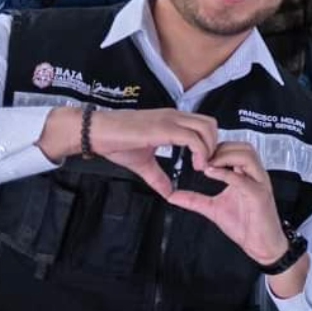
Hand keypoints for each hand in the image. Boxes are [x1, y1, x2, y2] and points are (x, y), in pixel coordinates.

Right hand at [37, 107, 218, 196]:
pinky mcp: (163, 128)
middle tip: (206, 165)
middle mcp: (174, 116)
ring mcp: (170, 120)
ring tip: (200, 167)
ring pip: (206, 128)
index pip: (204, 125)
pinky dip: (200, 152)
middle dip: (215, 145)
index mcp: (172, 121)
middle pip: (211, 123)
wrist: (96, 132)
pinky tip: (194, 165)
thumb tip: (168, 193)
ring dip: (209, 148)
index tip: (205, 163)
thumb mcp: (143, 164)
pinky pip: (192, 137)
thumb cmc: (116, 143)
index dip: (210, 143)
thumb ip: (158, 177)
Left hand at [166, 142, 289, 265]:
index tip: (199, 156)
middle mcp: (255, 176)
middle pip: (243, 147)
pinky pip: (243, 179)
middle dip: (221, 148)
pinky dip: (226, 174)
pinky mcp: (259, 196)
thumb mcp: (213, 209)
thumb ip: (194, 200)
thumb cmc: (245, 226)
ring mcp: (259, 184)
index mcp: (246, 175)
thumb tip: (173, 195)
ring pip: (247, 156)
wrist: (261, 245)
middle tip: (202, 158)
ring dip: (225, 156)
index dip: (216, 148)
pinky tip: (211, 174)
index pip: (235, 149)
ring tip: (207, 165)